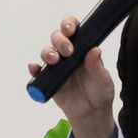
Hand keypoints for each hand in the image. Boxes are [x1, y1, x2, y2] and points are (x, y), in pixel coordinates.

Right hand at [30, 15, 118, 137]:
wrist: (91, 113)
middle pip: (57, 38)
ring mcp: (56, 66)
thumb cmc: (100, 92)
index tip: (71, 30)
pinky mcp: (48, 80)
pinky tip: (34, 68)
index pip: (73, 30)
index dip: (69, 25)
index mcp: (82, 49)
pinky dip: (34, 69)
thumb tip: (95, 50)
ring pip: (47, 52)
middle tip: (68, 51)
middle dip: (59, 40)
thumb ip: (97, 67)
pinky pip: (38, 72)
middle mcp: (67, 54)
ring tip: (54, 60)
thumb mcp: (103, 80)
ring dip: (47, 52)